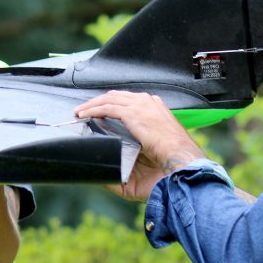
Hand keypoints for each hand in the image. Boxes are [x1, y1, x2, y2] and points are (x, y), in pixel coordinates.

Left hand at [74, 90, 204, 200]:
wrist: (183, 165)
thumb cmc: (174, 166)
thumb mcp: (154, 157)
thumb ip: (135, 157)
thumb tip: (111, 163)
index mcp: (157, 112)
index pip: (130, 101)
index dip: (112, 105)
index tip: (98, 112)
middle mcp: (149, 104)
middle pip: (118, 97)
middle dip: (98, 102)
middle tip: (84, 111)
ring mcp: (142, 106)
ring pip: (109, 99)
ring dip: (92, 105)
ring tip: (79, 113)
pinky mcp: (134, 114)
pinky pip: (107, 108)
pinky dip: (93, 110)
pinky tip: (83, 116)